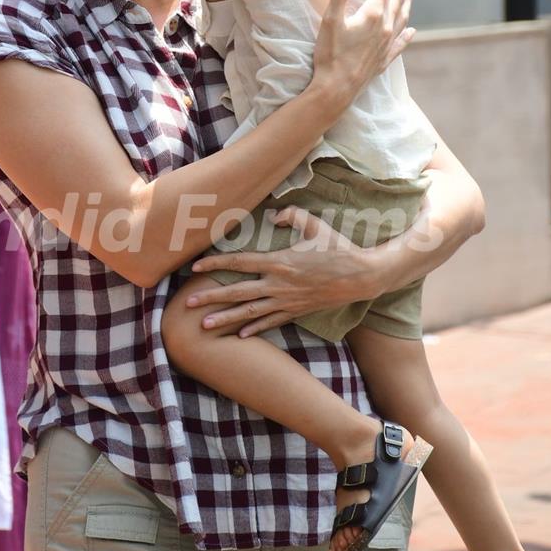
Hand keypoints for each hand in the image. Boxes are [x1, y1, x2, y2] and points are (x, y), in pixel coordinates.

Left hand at [184, 206, 378, 336]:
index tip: (196, 265)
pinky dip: (255, 329)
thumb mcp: (315, 225)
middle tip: (188, 303)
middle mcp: (279, 284)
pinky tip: (240, 335)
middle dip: (212, 297)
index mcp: (280, 262)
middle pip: (238, 292)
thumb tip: (274, 215)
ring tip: (205, 325)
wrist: (362, 276)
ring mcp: (287, 301)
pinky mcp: (297, 311)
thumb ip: (292, 215)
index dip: (216, 263)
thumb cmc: (338, 247)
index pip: (240, 262)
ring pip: (250, 312)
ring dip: (226, 319)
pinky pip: (271, 322)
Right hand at [308, 0, 414, 112]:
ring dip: (407, 0)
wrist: (336, 90)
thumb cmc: (330, 55)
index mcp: (373, 15)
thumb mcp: (330, 20)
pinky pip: (401, 43)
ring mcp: (387, 44)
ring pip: (402, 16)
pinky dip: (407, 34)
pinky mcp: (384, 59)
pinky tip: (412, 30)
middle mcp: (385, 27)